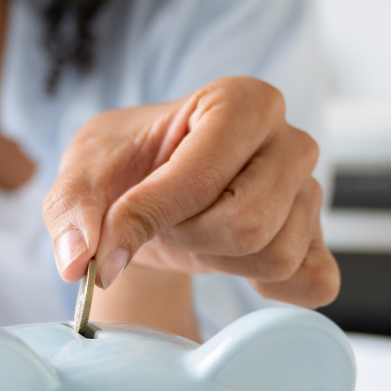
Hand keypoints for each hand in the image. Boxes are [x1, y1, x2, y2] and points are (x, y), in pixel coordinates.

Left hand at [44, 77, 338, 307]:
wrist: (147, 194)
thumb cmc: (125, 167)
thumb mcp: (83, 173)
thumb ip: (72, 209)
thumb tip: (79, 261)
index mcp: (241, 101)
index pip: (201, 179)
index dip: (148, 216)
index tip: (108, 241)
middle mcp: (289, 140)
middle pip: (245, 223)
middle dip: (186, 236)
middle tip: (163, 219)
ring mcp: (311, 190)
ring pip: (273, 256)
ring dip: (214, 259)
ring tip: (191, 229)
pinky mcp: (318, 238)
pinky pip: (313, 282)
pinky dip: (270, 288)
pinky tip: (231, 261)